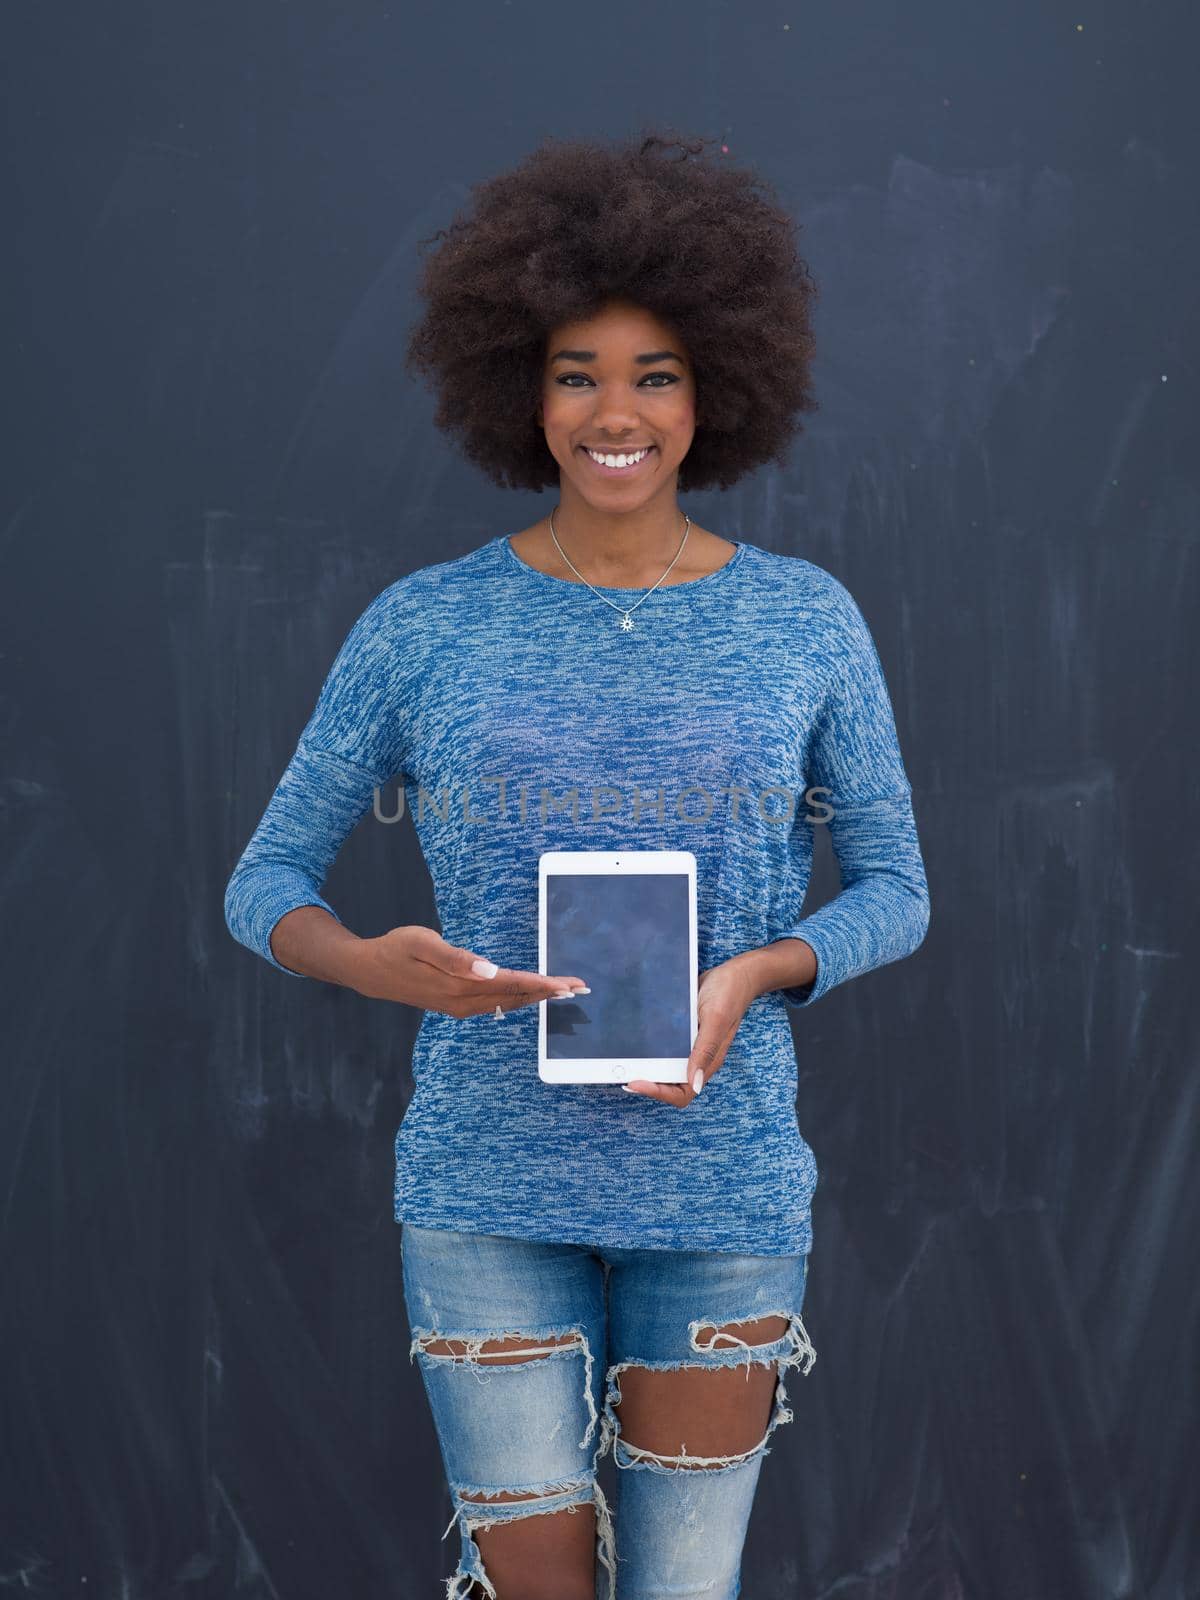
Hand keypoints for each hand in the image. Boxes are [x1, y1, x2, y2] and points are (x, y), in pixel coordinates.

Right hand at [350, 925, 587, 1016]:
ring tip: (562, 992)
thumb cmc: (395, 949)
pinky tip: (527, 996)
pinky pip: (494, 1004)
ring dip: (536, 997)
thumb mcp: (422, 943)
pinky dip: (516, 998)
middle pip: (515, 997)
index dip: (542, 984)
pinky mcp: (454, 1005)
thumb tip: (489, 970)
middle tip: (580, 988)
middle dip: (548, 993)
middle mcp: (463, 1002)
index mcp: (459, 985)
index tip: (568, 984)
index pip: (511, 984)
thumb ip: (456, 958)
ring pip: (506, 1003)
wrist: (368, 971)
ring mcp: (459, 1007)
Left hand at [621, 956, 759, 1107]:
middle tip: (623, 1073)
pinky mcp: (684, 1032)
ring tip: (624, 1061)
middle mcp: (698, 1058)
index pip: (683, 1092)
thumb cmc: (730, 994)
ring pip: (667, 1067)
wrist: (734, 973)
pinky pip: (666, 1047)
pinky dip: (650, 1049)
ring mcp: (690, 1045)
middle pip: (671, 1084)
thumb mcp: (716, 1019)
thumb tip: (694, 1083)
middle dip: (648, 1083)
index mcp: (708, 1061)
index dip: (659, 1092)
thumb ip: (705, 1050)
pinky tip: (635, 1040)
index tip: (636, 1081)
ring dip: (647, 1068)